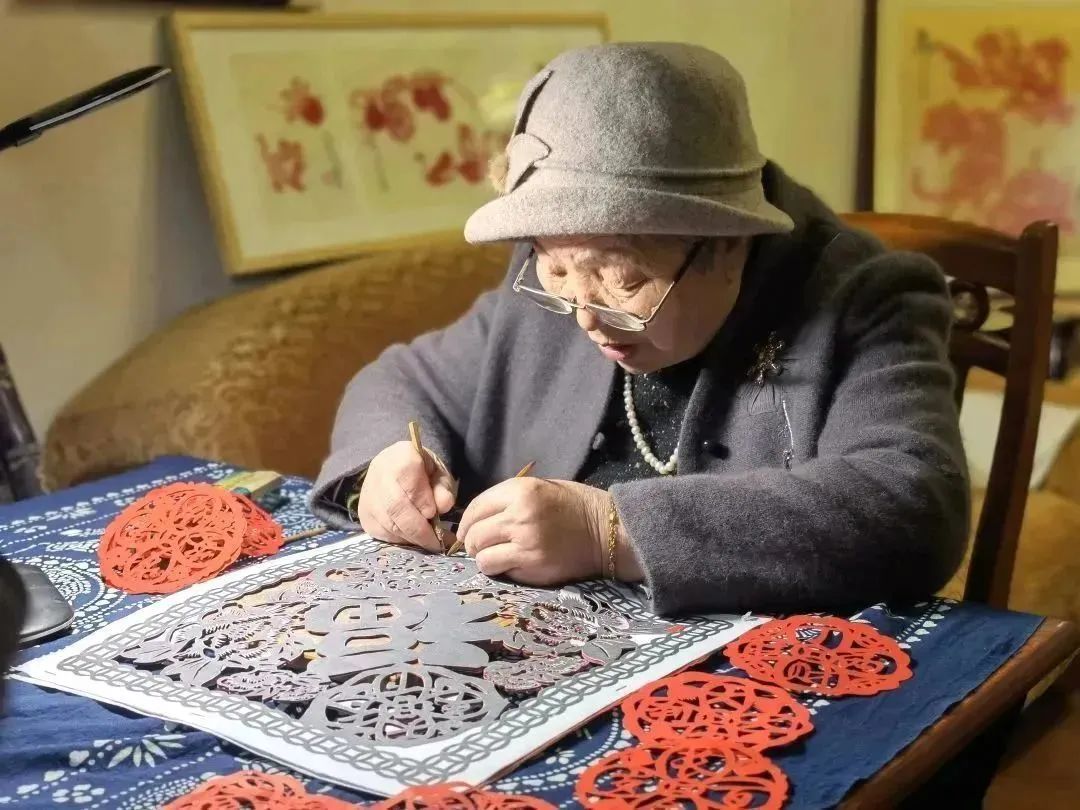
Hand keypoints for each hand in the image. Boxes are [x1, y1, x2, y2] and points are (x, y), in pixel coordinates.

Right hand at [356, 441, 456, 552]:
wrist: (397, 470)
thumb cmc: (424, 472)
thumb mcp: (440, 474)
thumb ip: (443, 489)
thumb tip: (443, 506)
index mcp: (401, 455)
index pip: (406, 477)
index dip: (422, 500)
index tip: (434, 513)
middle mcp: (379, 473)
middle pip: (395, 506)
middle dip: (418, 529)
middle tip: (436, 541)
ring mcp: (367, 494)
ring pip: (388, 523)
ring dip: (411, 537)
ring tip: (428, 541)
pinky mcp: (364, 514)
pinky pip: (381, 532)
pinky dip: (400, 540)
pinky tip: (413, 538)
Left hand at [455, 478, 608, 585]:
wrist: (606, 531)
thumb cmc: (574, 507)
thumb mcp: (540, 488)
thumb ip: (509, 499)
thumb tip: (477, 518)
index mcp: (521, 490)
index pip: (476, 506)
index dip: (465, 522)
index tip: (466, 532)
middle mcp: (520, 514)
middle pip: (475, 532)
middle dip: (472, 542)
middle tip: (481, 547)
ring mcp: (525, 541)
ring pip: (481, 554)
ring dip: (484, 557)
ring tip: (496, 557)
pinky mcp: (532, 564)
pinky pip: (497, 569)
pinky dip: (498, 569)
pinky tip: (510, 565)